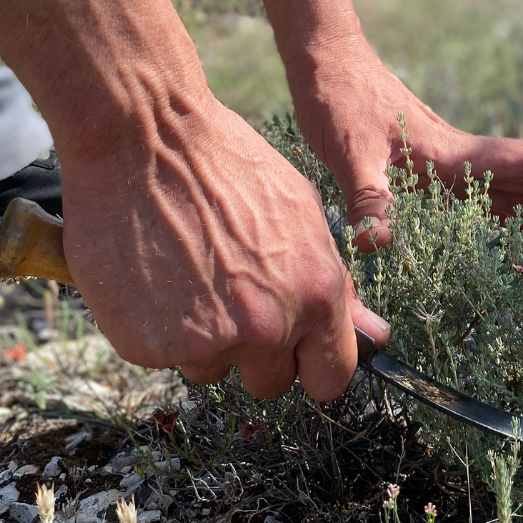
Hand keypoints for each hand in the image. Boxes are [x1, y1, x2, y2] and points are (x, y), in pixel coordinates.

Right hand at [58, 91, 389, 400]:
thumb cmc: (231, 167)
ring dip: (205, 336)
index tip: (297, 350)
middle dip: (256, 349)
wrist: (146, 140)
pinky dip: (160, 328)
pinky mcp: (149, 346)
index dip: (313, 364)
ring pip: (213, 368)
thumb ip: (336, 285)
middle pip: (270, 382)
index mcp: (315, 293)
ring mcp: (206, 340)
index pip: (331, 377)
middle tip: (233, 292)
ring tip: (190, 271)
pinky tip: (157, 276)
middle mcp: (267, 326)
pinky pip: (164, 357)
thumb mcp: (303, 215)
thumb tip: (376, 337)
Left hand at [288, 34, 522, 252]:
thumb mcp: (349, 152)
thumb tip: (375, 245)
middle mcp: (465, 160)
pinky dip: (516, 224)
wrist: (326, 64)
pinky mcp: (435, 174)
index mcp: (456, 153)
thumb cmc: (338, 100)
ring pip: (518, 198)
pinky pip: (488, 205)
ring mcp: (453, 167)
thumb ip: (367, 197)